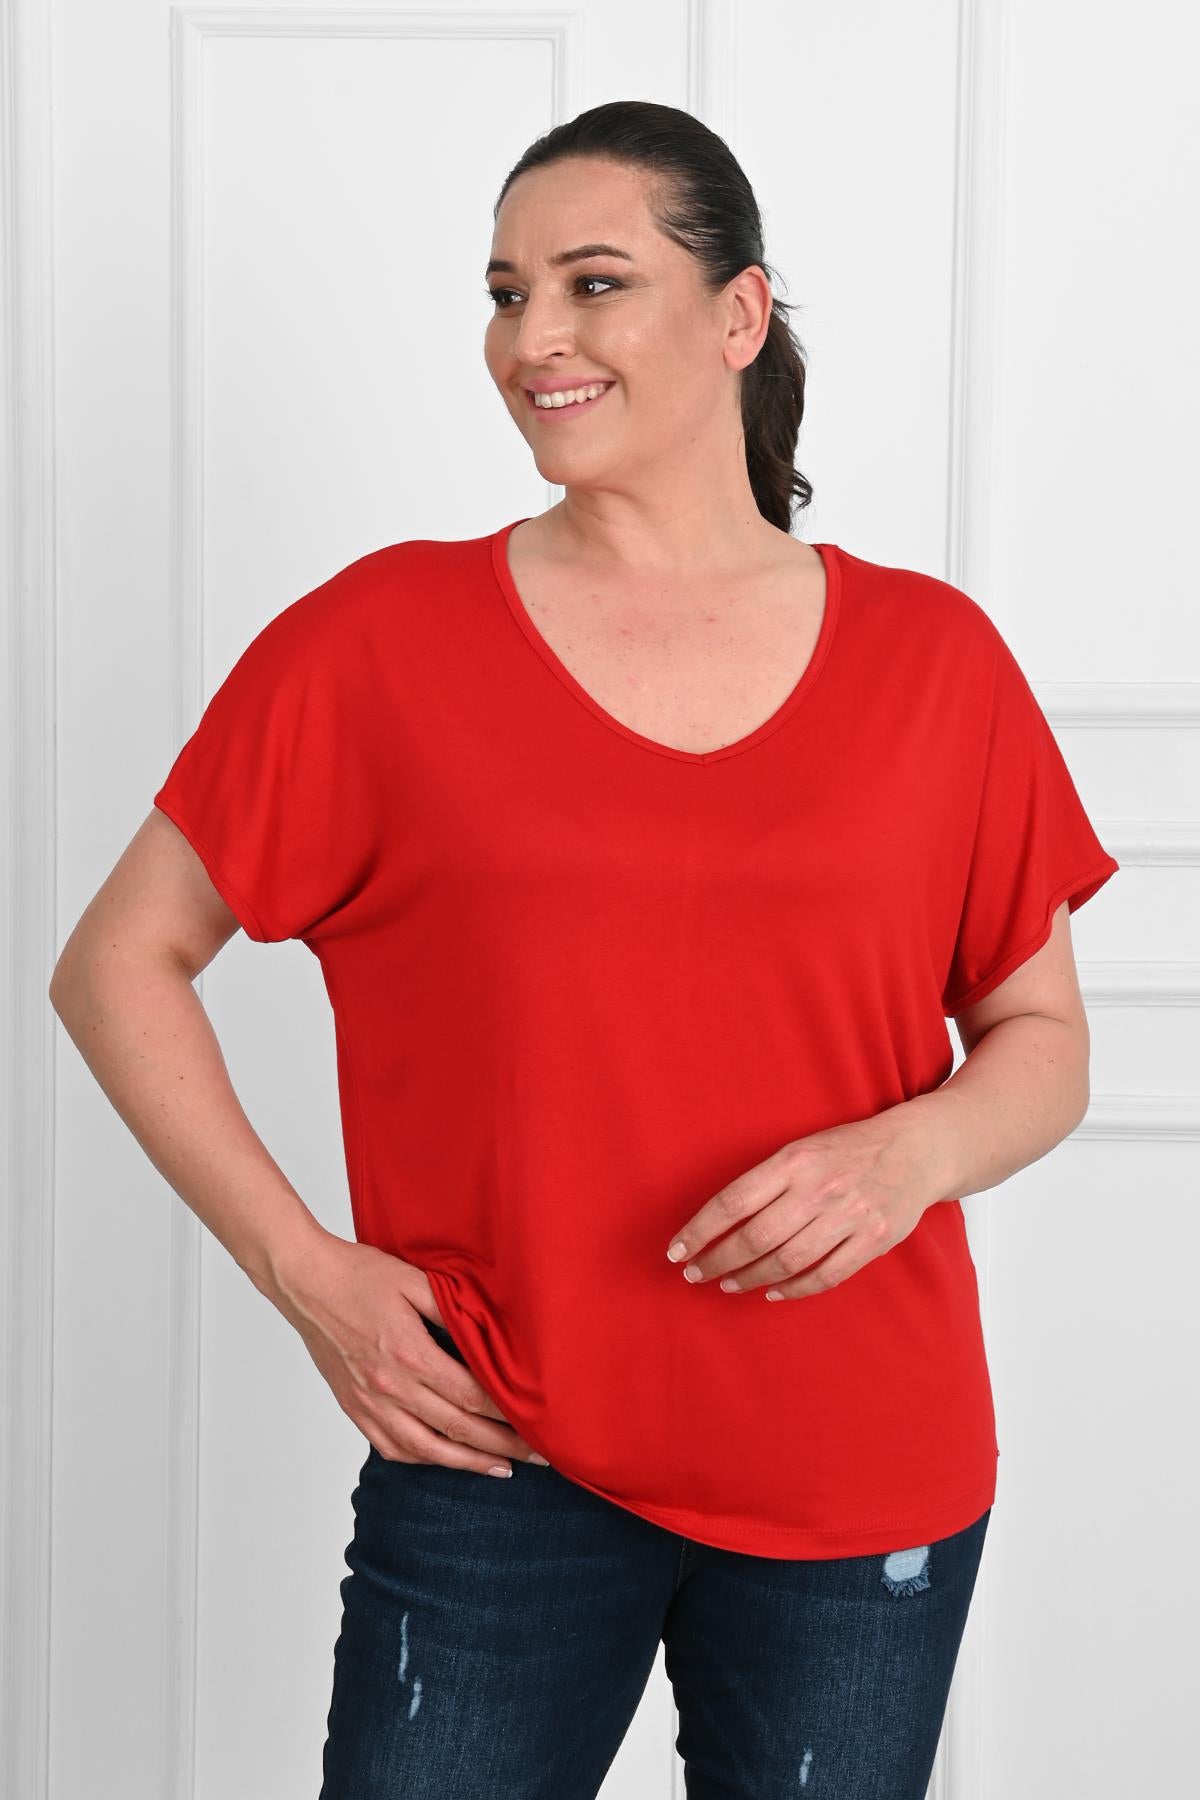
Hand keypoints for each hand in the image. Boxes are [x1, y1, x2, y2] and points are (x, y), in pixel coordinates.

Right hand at [270, 1232, 546, 1474]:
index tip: (536, 1420)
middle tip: (537, 1455)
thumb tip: (490, 1330)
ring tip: (501, 1468)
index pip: (471, 1396)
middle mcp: (391, 1387)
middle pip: (457, 1429)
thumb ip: (452, 1307)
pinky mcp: (355, 1408)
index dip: (507, 1413)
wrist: (305, 1282)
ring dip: (467, 1463)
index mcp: (410, 1353)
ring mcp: (370, 1403)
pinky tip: (445, 1458)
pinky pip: (392, 1447)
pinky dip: (424, 1459)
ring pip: (427, 1449)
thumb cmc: (359, 1274)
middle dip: (502, 1445)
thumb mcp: (414, 1279)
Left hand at [664, 1108, 940, 1300]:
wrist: (916, 1149)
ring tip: (728, 1283)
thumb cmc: (847, 1149)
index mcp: (794, 1160)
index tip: (676, 1250)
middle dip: (717, 1260)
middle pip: (755, 1237)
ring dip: (750, 1277)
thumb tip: (719, 1220)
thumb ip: (766, 1181)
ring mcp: (848, 1216)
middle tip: (695, 1273)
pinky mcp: (873, 1240)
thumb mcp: (802, 1149)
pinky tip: (772, 1291)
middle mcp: (819, 1188)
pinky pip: (825, 1275)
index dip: (700, 1230)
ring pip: (787, 1260)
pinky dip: (794, 1289)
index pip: (733, 1201)